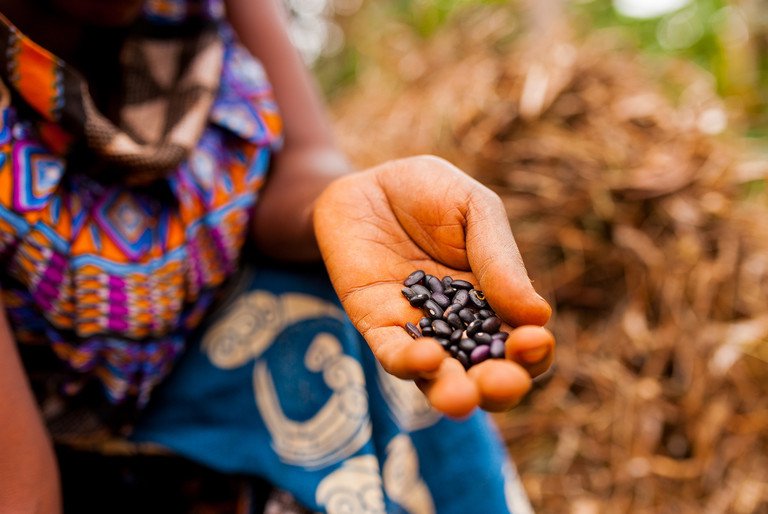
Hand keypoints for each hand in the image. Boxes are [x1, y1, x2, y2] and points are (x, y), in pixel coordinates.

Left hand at [313, 155, 554, 417]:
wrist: (368, 183)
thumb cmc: (430, 193)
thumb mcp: (476, 211)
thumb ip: (500, 260)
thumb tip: (538, 316)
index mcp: (496, 302)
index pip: (524, 346)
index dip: (535, 354)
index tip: (533, 340)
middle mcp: (460, 328)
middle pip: (487, 376)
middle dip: (500, 388)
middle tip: (503, 381)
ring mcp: (418, 331)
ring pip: (440, 378)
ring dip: (454, 393)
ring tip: (462, 396)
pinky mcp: (377, 325)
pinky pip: (393, 354)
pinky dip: (409, 363)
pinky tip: (425, 357)